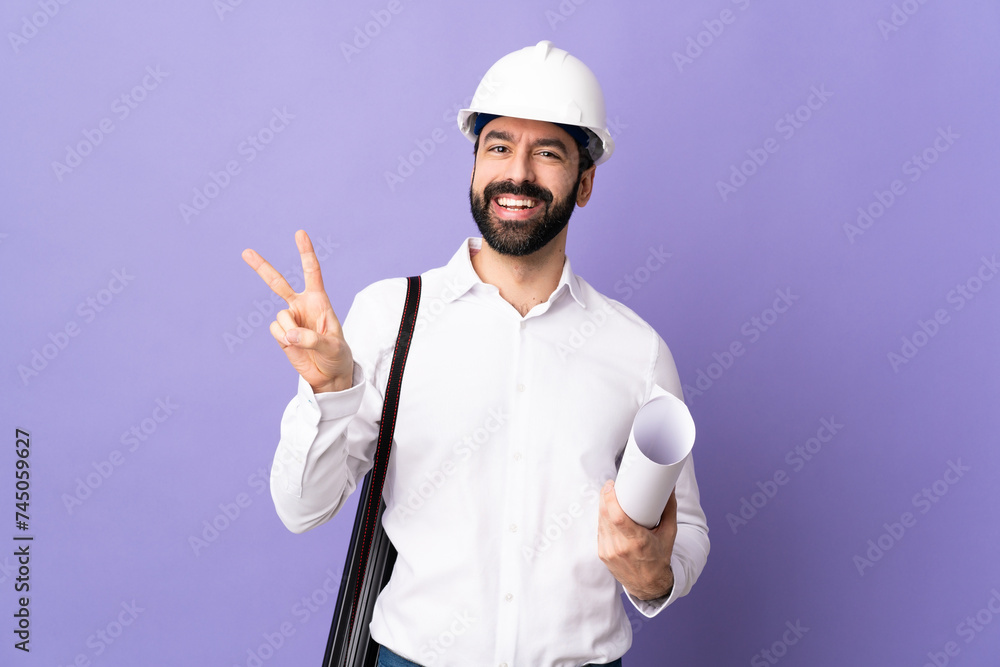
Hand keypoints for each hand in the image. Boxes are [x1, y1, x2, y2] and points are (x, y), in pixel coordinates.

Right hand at [242, 230, 353, 392]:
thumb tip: (289, 334)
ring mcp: (290, 319)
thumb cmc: (337, 356)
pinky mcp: (281, 334)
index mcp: (319, 301)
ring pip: (280, 317)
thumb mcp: (333, 347)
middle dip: (262, 267)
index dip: (305, 253)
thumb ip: (313, 339)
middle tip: (245, 252)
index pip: (312, 272)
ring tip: (305, 342)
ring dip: (291, 331)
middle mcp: (301, 306)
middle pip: (278, 283)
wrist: (328, 375)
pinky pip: (276, 331)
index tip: (299, 233)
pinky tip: (294, 345)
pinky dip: (285, 339)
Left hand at [597, 480, 675, 600]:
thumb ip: (669, 509)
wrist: (649, 585)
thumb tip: (671, 487)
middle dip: (605, 497)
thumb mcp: (669, 533)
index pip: (617, 516)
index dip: (610, 498)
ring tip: (609, 496)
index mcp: (637, 542)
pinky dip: (602, 519)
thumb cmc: (660, 557)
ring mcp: (609, 552)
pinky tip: (606, 512)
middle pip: (605, 515)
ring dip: (602, 507)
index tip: (611, 485)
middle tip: (611, 486)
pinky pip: (600, 530)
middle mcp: (620, 547)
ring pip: (600, 521)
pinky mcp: (602, 554)